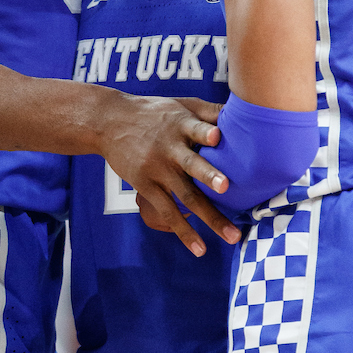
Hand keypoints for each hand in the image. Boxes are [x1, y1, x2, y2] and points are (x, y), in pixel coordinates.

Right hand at [102, 94, 238, 255]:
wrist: (109, 122)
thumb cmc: (153, 112)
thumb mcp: (180, 104)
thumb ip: (209, 111)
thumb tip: (244, 111)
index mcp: (180, 125)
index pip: (195, 129)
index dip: (205, 133)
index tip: (217, 137)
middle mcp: (169, 148)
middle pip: (192, 165)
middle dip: (209, 176)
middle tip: (225, 187)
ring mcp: (157, 170)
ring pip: (185, 196)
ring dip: (209, 216)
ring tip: (231, 236)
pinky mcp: (145, 186)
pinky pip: (168, 212)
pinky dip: (184, 231)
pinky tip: (200, 248)